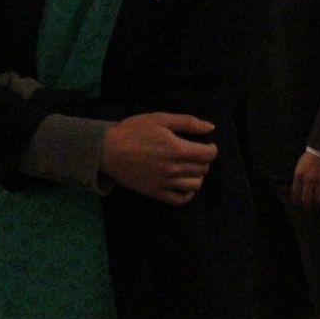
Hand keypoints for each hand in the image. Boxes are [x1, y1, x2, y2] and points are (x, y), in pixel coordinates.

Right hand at [101, 113, 217, 205]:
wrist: (107, 150)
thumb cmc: (133, 131)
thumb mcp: (159, 119)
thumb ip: (187, 122)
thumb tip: (210, 128)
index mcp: (177, 149)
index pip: (208, 154)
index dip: (211, 148)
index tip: (206, 144)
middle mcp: (174, 168)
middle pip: (203, 169)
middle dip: (203, 160)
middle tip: (194, 154)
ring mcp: (165, 183)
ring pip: (195, 185)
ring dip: (197, 176)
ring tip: (189, 168)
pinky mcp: (156, 192)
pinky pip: (180, 199)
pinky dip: (187, 194)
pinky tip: (184, 185)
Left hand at [291, 151, 319, 208]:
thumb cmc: (311, 157)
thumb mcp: (300, 166)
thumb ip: (299, 178)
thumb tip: (298, 190)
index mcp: (299, 175)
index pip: (296, 193)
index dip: (297, 201)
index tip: (299, 205)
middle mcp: (308, 180)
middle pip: (306, 199)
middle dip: (307, 207)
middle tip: (309, 210)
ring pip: (318, 200)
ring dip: (318, 205)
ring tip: (319, 207)